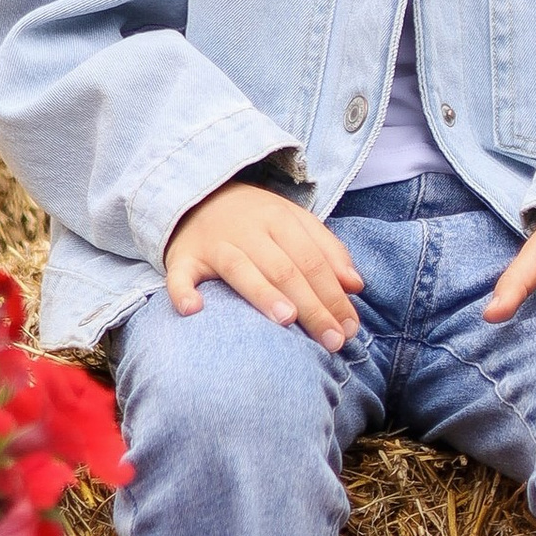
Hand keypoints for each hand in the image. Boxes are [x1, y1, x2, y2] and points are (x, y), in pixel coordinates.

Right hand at [164, 182, 362, 348]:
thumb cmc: (255, 220)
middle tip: (332, 341)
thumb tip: (355, 285)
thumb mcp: (294, 223)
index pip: (313, 260)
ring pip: (241, 269)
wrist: (198, 195)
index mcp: (280, 219)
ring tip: (286, 320)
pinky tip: (194, 310)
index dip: (334, 295)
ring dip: (263, 294)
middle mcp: (248, 229)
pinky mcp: (183, 257)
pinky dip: (183, 291)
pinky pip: (179, 274)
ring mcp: (214, 243)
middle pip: (284, 269)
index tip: (349, 328)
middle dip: (312, 306)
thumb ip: (327, 251)